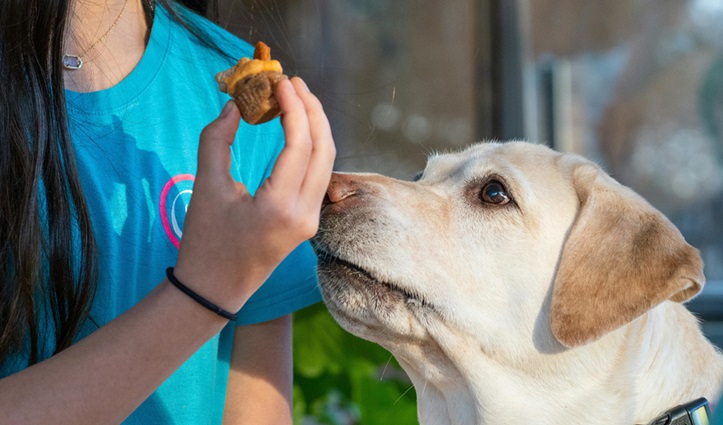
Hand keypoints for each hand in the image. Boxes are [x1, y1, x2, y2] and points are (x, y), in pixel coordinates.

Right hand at [174, 77, 335, 312]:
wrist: (215, 290)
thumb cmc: (205, 241)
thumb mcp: (206, 187)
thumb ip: (216, 140)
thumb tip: (234, 106)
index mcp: (280, 207)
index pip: (301, 145)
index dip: (294, 108)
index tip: (281, 82)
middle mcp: (305, 214)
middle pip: (324, 150)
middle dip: (313, 111)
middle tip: (294, 83)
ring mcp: (311, 219)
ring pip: (327, 163)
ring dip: (316, 127)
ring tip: (297, 99)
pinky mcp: (308, 221)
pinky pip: (319, 176)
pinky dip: (312, 147)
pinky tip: (297, 129)